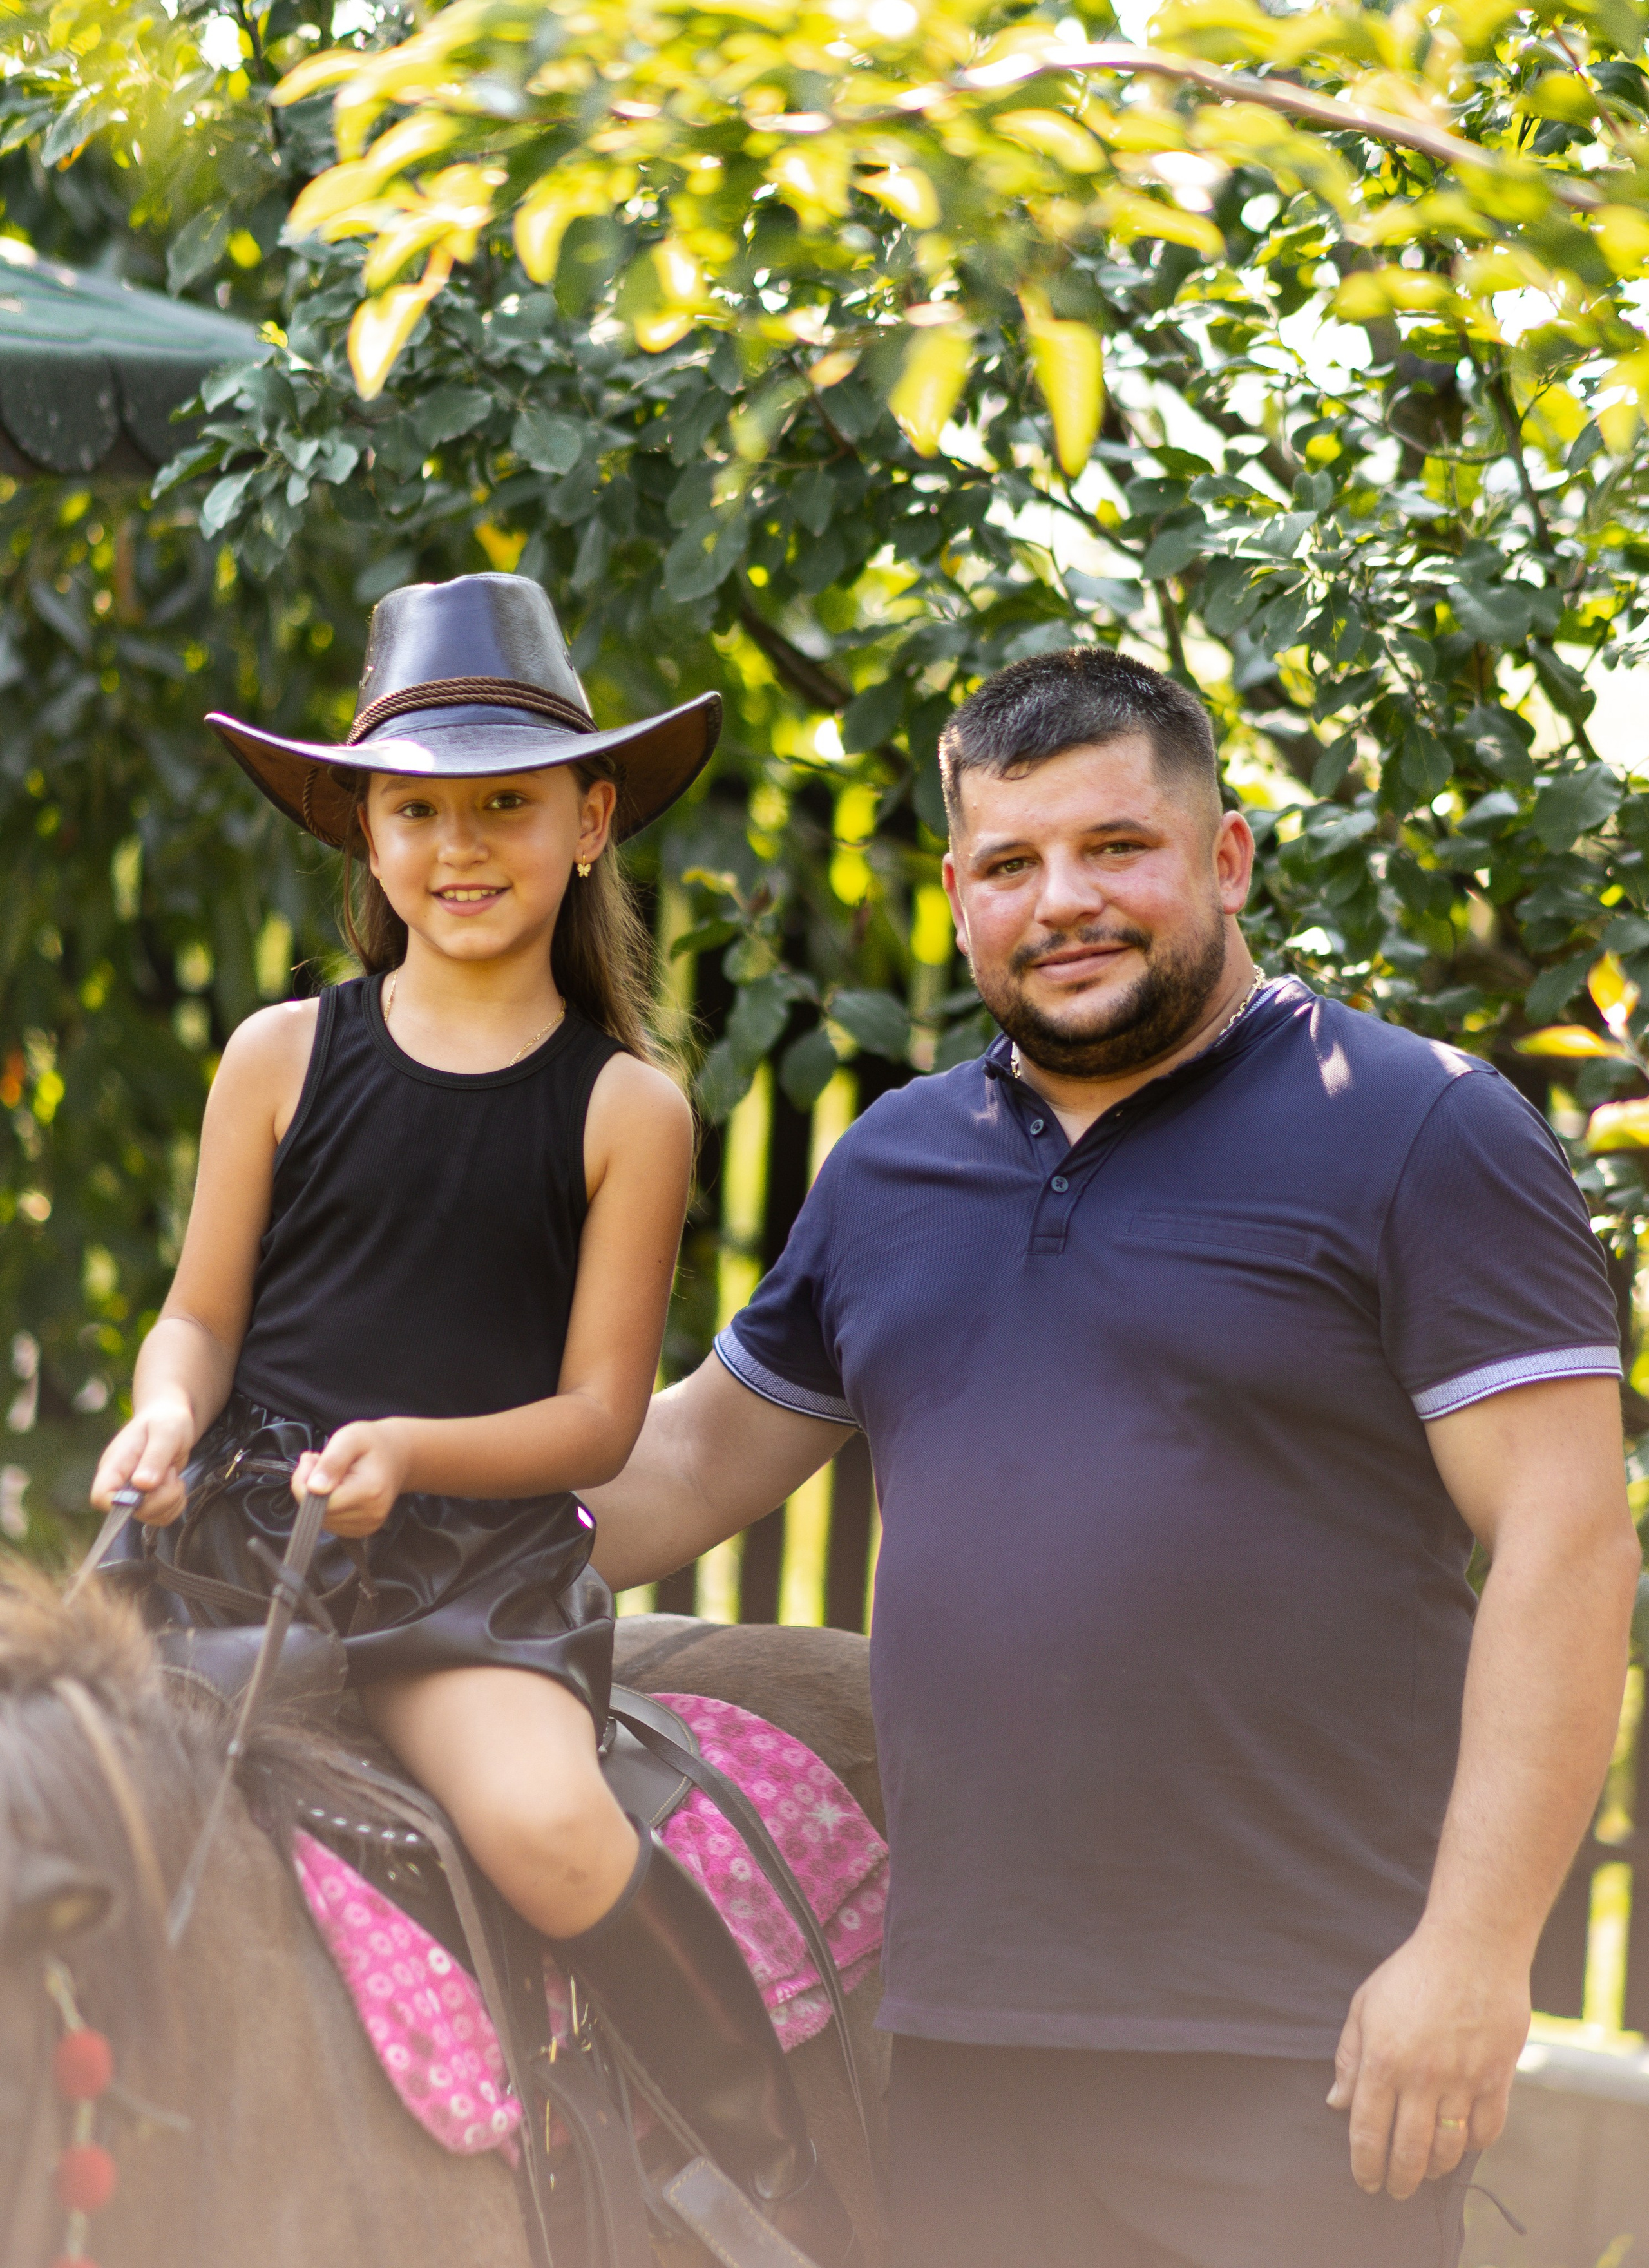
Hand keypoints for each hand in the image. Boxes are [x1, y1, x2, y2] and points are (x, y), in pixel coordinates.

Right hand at [91, 1395, 195, 1525]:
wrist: (171, 1418)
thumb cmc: (166, 1419)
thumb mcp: (166, 1432)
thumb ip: (154, 1457)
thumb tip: (143, 1485)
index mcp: (114, 1465)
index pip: (101, 1497)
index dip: (121, 1503)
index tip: (148, 1488)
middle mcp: (120, 1483)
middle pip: (130, 1512)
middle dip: (160, 1498)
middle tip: (170, 1472)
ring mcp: (134, 1493)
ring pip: (149, 1517)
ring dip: (170, 1500)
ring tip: (172, 1473)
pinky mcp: (149, 1499)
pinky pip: (162, 1517)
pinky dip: (176, 1505)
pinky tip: (176, 1484)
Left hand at [291, 1420, 410, 1537]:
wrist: (398, 1455)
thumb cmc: (372, 1443)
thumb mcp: (350, 1438)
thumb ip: (332, 1461)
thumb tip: (314, 1488)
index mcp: (370, 1490)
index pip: (321, 1502)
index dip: (304, 1482)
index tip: (311, 1459)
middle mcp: (372, 1513)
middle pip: (319, 1513)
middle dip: (309, 1489)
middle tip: (319, 1462)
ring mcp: (369, 1525)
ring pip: (322, 1520)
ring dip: (317, 1498)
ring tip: (330, 1475)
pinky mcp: (363, 1530)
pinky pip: (331, 1524)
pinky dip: (326, 1507)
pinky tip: (336, 1489)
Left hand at [1329, 1921, 1529, 2199]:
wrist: (1472, 1947)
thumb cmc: (1412, 1973)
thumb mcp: (1365, 2006)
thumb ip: (1349, 2058)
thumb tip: (1337, 2104)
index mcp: (1383, 2060)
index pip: (1368, 2132)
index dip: (1365, 2166)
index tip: (1365, 2181)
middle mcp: (1422, 2078)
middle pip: (1409, 2152)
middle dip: (1398, 2180)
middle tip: (1394, 2188)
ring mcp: (1463, 2081)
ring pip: (1448, 2149)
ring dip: (1434, 2169)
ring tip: (1425, 2171)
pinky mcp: (1497, 2078)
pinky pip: (1486, 2131)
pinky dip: (1472, 2145)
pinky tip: (1461, 2142)